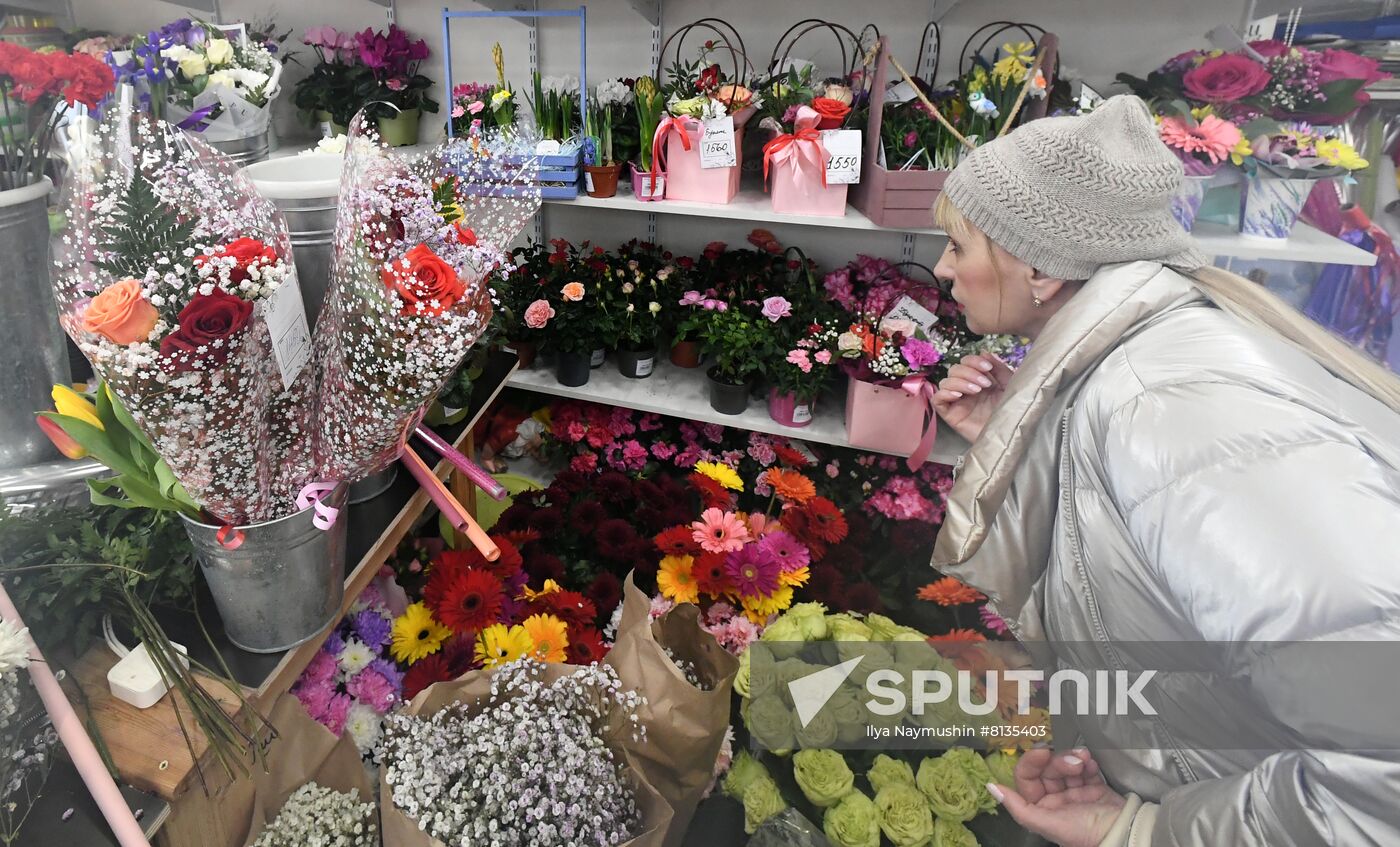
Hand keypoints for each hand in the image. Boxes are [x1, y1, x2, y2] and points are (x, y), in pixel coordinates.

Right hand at [932, 354, 1013, 442]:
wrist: (1011, 434)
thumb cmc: (1012, 411)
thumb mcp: (1009, 385)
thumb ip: (998, 368)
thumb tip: (984, 352)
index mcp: (978, 380)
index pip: (965, 362)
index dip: (973, 360)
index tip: (988, 368)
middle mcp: (965, 389)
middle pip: (954, 369)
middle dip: (969, 372)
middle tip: (986, 384)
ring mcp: (957, 402)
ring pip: (945, 381)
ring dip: (960, 382)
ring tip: (977, 391)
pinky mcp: (950, 415)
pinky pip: (937, 399)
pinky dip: (945, 393)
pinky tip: (959, 396)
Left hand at [988, 747, 1127, 846]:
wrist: (1124, 833)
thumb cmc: (1084, 832)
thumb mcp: (1048, 823)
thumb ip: (1019, 808)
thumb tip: (991, 788)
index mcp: (1041, 808)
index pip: (1026, 778)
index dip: (1031, 762)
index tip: (1042, 751)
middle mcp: (1055, 799)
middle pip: (1047, 768)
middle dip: (1058, 760)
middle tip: (1072, 762)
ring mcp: (1075, 791)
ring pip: (1065, 764)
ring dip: (1073, 758)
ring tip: (1084, 760)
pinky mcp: (1093, 786)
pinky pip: (1084, 767)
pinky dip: (1087, 762)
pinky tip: (1091, 762)